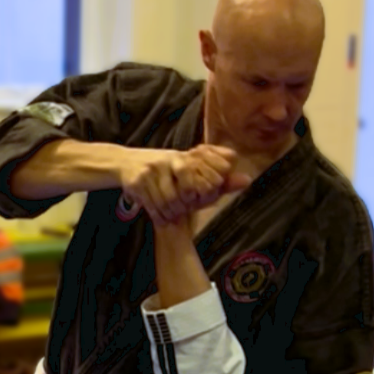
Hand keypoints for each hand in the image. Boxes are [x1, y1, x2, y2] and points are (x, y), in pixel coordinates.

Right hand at [118, 145, 249, 225]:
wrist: (124, 163)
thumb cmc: (164, 170)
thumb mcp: (190, 170)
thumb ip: (219, 178)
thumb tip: (248, 179)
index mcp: (185, 156)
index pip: (205, 178)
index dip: (206, 193)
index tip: (198, 199)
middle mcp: (169, 160)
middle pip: (187, 193)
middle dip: (186, 205)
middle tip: (182, 210)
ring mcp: (152, 170)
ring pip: (170, 202)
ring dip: (171, 213)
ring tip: (170, 215)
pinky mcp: (138, 182)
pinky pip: (154, 205)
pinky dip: (158, 215)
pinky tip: (160, 216)